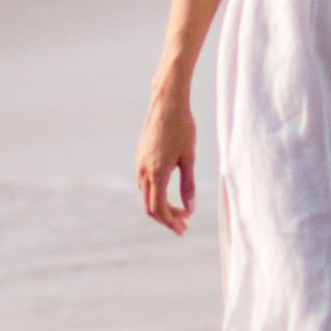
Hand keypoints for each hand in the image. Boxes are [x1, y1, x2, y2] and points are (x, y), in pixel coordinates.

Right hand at [135, 90, 196, 231]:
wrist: (167, 102)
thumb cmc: (182, 128)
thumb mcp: (189, 158)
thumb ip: (188, 185)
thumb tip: (190, 208)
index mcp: (157, 173)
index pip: (159, 209)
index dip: (171, 222)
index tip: (184, 227)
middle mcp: (144, 171)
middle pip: (150, 207)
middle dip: (167, 218)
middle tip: (184, 224)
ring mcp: (140, 163)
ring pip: (146, 195)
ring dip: (161, 206)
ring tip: (180, 209)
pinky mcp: (140, 156)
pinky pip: (144, 183)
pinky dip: (156, 193)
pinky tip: (169, 192)